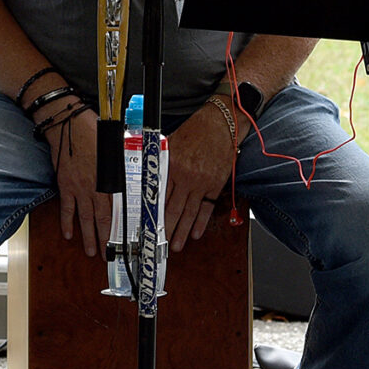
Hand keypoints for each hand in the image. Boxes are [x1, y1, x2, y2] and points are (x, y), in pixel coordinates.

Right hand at [46, 106, 115, 256]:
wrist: (68, 124)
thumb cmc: (95, 132)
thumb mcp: (117, 148)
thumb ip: (124, 167)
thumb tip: (135, 176)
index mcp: (110, 181)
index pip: (118, 212)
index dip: (121, 229)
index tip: (125, 242)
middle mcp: (95, 188)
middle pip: (102, 220)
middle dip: (105, 240)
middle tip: (108, 255)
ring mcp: (78, 188)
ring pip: (84, 218)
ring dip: (88, 237)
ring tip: (91, 251)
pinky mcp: (65, 185)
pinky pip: (67, 208)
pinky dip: (67, 222)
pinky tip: (68, 234)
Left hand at [162, 100, 236, 255]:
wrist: (221, 123)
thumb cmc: (196, 130)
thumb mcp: (173, 143)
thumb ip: (162, 162)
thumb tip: (151, 178)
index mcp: (172, 165)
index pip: (159, 195)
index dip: (152, 212)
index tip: (147, 225)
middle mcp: (186, 177)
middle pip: (173, 208)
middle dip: (165, 229)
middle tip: (159, 243)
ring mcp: (202, 182)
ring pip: (189, 212)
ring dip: (182, 231)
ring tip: (175, 245)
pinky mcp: (215, 184)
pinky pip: (207, 207)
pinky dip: (201, 222)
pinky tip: (195, 233)